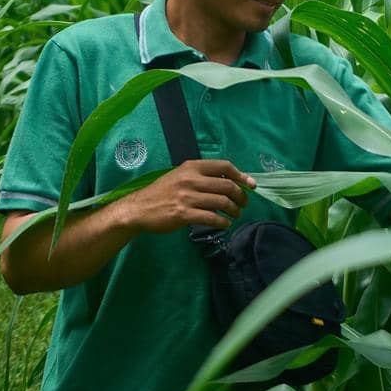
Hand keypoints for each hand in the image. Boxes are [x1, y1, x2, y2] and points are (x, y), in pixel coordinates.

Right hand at [116, 159, 255, 233]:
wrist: (139, 209)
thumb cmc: (162, 192)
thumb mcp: (180, 176)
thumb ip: (201, 176)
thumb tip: (229, 182)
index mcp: (192, 167)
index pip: (224, 166)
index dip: (241, 176)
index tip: (251, 185)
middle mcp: (191, 179)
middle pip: (227, 186)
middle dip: (240, 197)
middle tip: (243, 204)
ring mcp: (187, 197)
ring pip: (222, 202)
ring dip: (234, 210)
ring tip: (235, 215)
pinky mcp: (183, 214)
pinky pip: (211, 218)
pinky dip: (223, 222)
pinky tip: (224, 224)